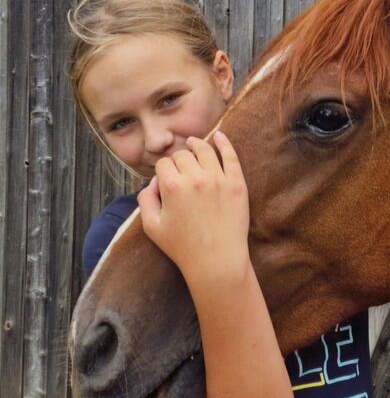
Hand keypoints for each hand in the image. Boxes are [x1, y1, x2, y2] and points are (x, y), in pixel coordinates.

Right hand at [138, 131, 250, 289]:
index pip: (164, 163)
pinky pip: (231, 156)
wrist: (216, 261)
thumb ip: (145, 199)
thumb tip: (153, 181)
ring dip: (197, 144)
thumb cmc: (182, 247)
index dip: (163, 169)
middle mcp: (195, 178)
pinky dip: (224, 143)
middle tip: (180, 166)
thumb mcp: (151, 226)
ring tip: (194, 143)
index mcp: (171, 186)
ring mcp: (218, 179)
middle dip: (178, 159)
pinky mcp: (237, 184)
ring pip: (205, 150)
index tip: (167, 176)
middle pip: (183, 155)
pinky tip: (219, 136)